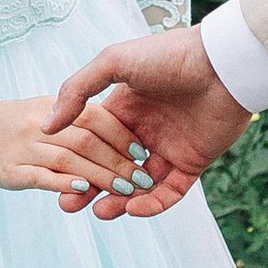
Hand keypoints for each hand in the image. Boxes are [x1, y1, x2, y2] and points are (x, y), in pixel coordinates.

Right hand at [0, 93, 143, 197]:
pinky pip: (41, 177)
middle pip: (86, 142)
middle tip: (141, 178)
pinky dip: (64, 184)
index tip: (140, 151)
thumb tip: (110, 129)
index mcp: (53, 106)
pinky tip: (85, 191)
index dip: (120, 135)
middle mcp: (39, 124)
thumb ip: (75, 109)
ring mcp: (23, 147)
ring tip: (125, 190)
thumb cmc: (15, 120)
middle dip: (117, 161)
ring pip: (69, 161)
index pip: (94, 117)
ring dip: (100, 177)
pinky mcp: (10, 171)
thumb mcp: (45, 104)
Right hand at [43, 27, 251, 218]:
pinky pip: (170, 191)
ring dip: (121, 202)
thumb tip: (46, 124)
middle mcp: (144, 132)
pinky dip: (153, 204)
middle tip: (70, 205)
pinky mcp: (193, 163)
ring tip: (101, 212)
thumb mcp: (114, 61)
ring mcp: (169, 149)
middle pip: (114, 170)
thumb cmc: (168, 55)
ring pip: (140, 187)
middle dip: (92, 189)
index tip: (56, 180)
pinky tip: (134, 209)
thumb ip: (77, 90)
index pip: (95, 145)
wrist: (221, 62)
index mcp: (124, 110)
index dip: (77, 163)